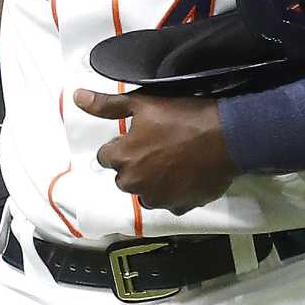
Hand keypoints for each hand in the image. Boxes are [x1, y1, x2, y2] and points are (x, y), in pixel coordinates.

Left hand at [76, 87, 235, 212]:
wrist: (228, 136)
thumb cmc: (184, 116)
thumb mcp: (143, 102)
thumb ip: (107, 105)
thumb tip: (77, 97)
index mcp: (122, 158)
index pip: (106, 156)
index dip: (123, 144)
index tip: (141, 136)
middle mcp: (134, 183)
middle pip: (125, 177)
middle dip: (136, 165)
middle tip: (160, 147)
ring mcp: (157, 198)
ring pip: (146, 192)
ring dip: (153, 181)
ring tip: (174, 161)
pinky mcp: (179, 207)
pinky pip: (169, 202)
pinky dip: (174, 192)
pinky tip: (187, 175)